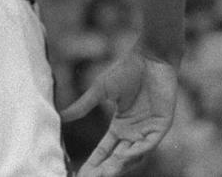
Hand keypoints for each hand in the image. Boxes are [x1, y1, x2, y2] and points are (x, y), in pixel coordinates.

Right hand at [62, 48, 178, 175]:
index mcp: (120, 127)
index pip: (104, 151)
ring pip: (132, 157)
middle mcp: (133, 133)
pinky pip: (148, 145)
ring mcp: (147, 131)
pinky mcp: (161, 126)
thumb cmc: (128, 69)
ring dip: (118, 166)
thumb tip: (60, 116)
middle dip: (103, 171)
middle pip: (116, 159)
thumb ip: (83, 106)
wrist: (150, 56)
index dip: (93, 164)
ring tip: (103, 174)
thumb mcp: (100, 90)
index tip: (80, 174)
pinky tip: (123, 156)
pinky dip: (137, 152)